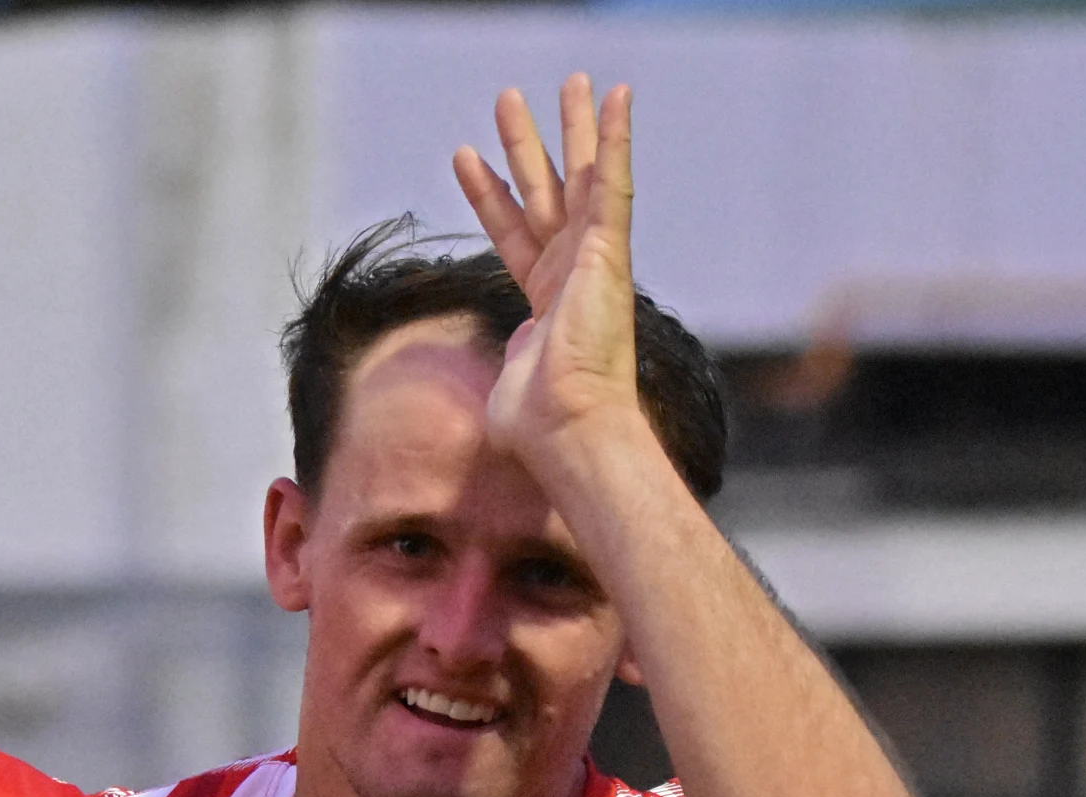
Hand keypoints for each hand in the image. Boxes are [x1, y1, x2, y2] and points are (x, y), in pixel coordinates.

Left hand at [451, 75, 640, 460]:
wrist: (568, 427)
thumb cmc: (537, 424)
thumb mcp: (505, 383)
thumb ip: (504, 366)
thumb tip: (502, 388)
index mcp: (545, 301)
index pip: (513, 234)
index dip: (488, 195)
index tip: (468, 157)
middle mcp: (570, 274)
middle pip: (545, 194)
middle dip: (527, 146)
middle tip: (510, 101)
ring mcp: (591, 262)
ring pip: (580, 179)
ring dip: (570, 129)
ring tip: (566, 80)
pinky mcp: (608, 254)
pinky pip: (613, 186)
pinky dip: (617, 140)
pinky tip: (617, 98)